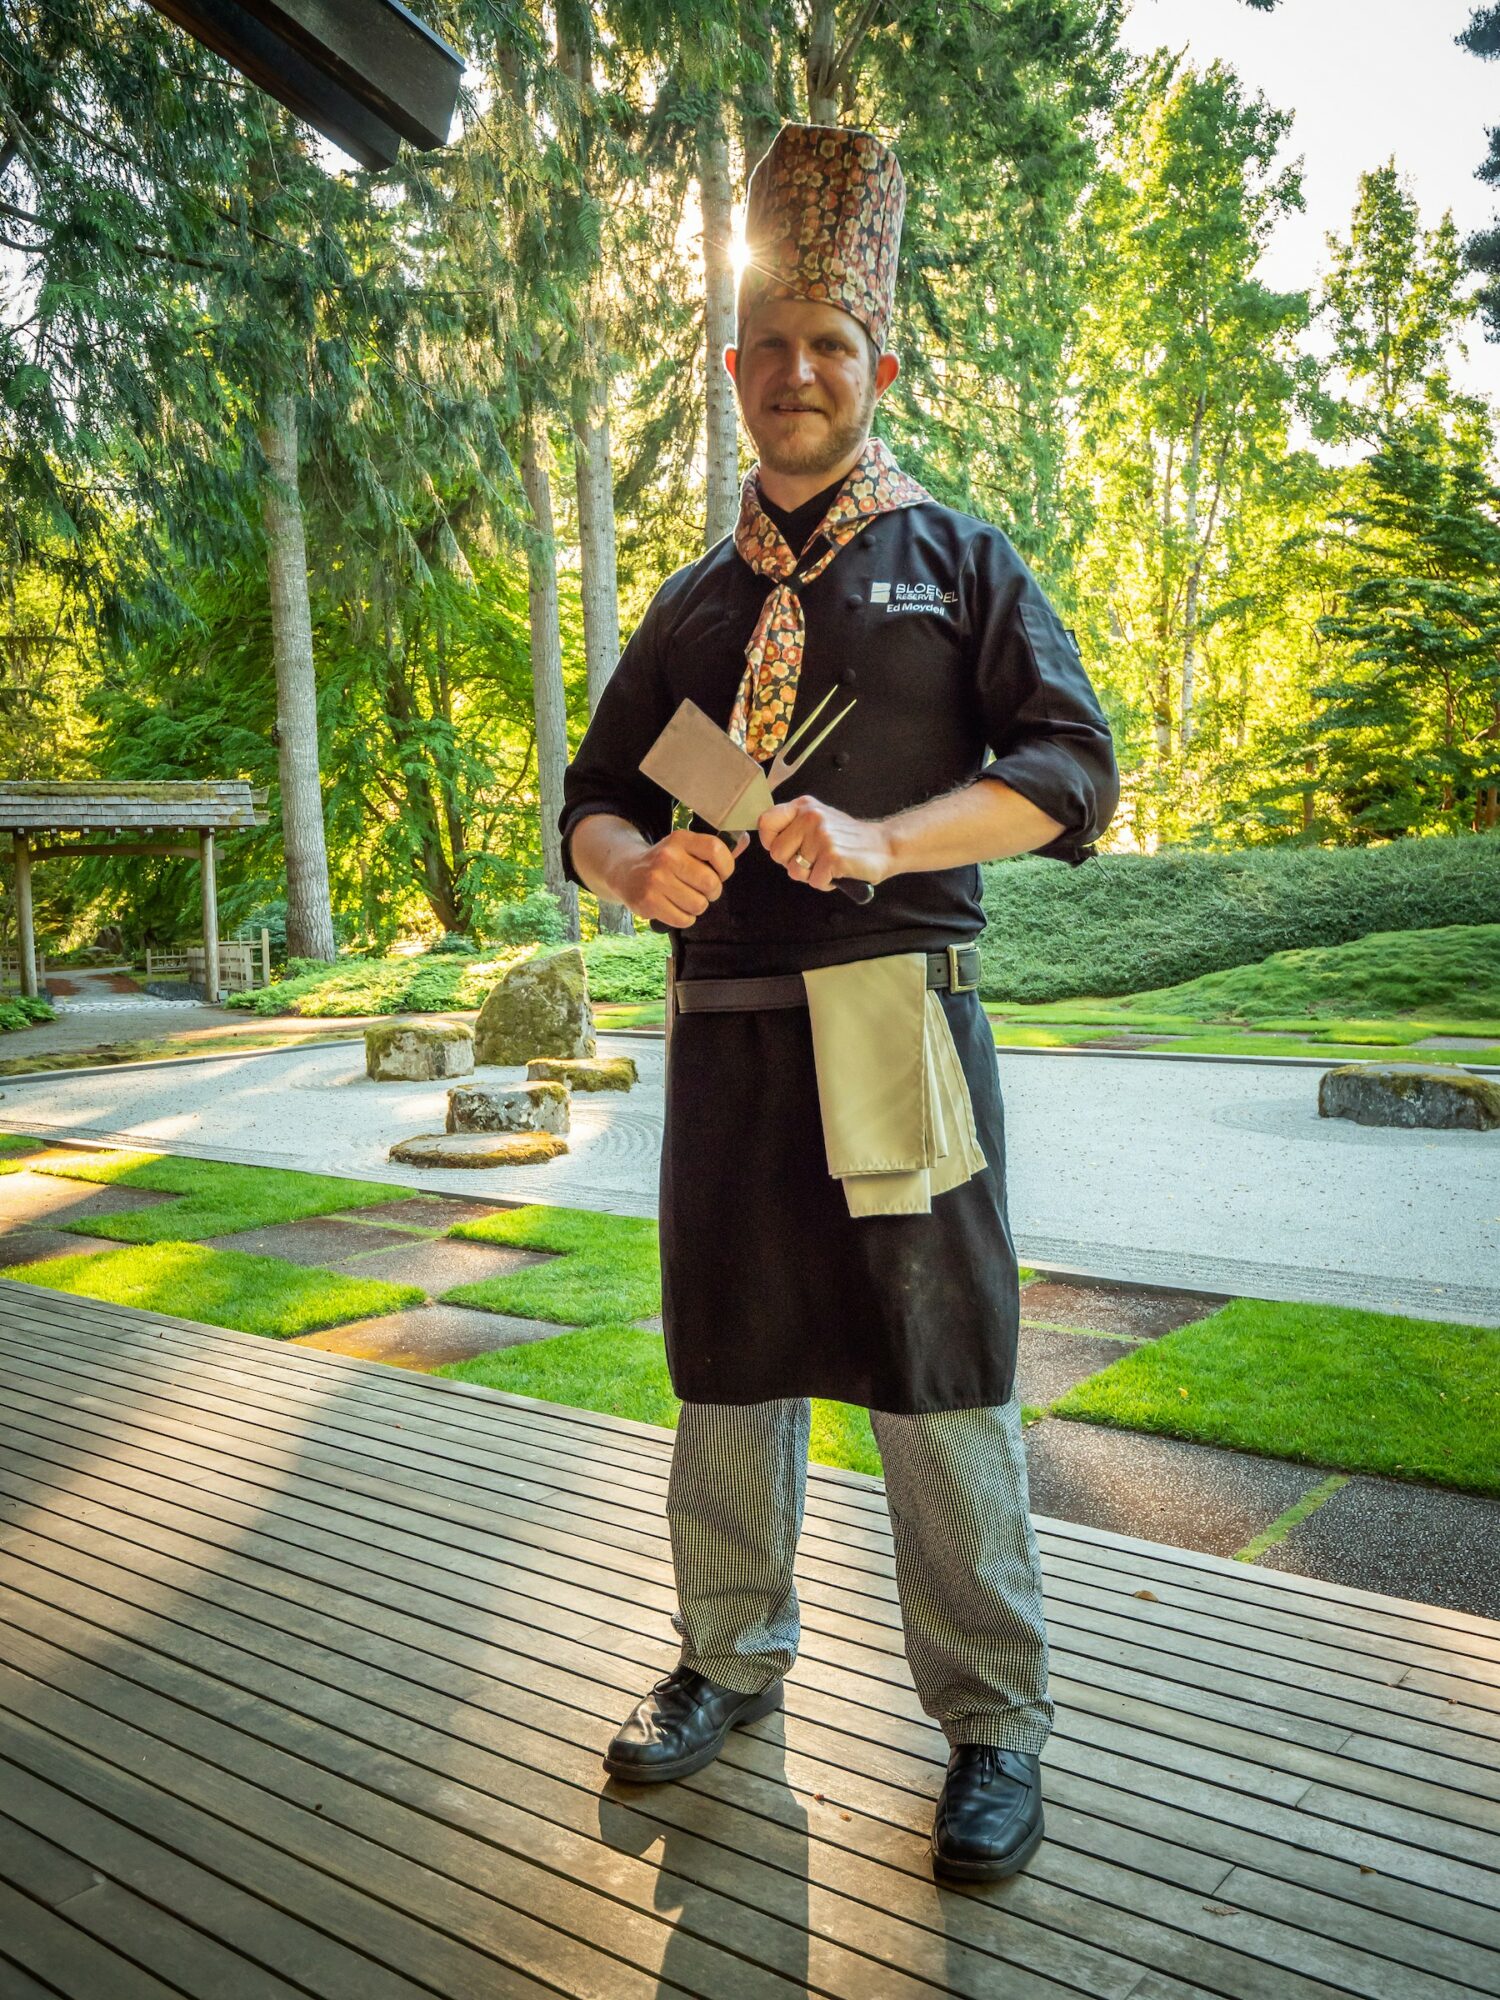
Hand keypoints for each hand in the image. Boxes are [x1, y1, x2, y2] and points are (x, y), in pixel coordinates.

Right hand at [618, 827, 747, 927]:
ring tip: (685, 897)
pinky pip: (684, 919)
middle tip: (701, 890)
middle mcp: (667, 857)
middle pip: (711, 883)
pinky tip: (674, 906)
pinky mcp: (648, 901)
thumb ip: (714, 849)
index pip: (716, 850)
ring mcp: (656, 880)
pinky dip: (685, 918)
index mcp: (681, 839)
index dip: (726, 867)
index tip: (721, 873)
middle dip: (712, 892)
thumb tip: (746, 840)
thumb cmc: (667, 862)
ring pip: (699, 905)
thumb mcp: (686, 847)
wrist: (627, 872)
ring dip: (697, 906)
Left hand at [757, 795, 891, 890]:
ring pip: (795, 871)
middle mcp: (811, 817)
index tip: (786, 847)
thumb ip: (793, 826)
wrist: (884, 846)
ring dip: (811, 875)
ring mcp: (822, 836)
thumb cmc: (848, 838)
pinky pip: (814, 881)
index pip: (766, 821)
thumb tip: (767, 839)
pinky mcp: (832, 857)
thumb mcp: (819, 820)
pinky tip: (838, 871)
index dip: (770, 841)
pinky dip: (826, 883)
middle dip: (792, 863)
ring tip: (828, 864)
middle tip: (814, 859)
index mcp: (804, 806)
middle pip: (776, 853)